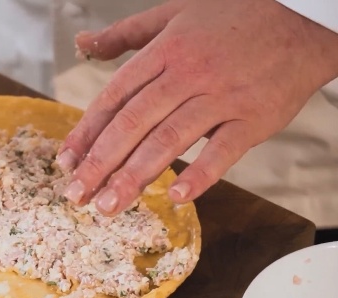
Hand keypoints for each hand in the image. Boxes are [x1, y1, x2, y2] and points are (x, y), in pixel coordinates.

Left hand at [57, 0, 337, 214]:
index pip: (114, 97)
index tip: (66, 162)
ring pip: (169, 141)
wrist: (303, 17)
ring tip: (109, 206)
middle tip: (77, 195)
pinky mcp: (254, 118)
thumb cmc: (232, 15)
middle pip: (133, 124)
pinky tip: (178, 197)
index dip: (87, 131)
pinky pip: (224, 151)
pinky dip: (202, 175)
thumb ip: (123, 34)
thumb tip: (81, 45)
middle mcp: (188, 74)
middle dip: (100, 164)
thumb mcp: (172, 13)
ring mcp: (222, 97)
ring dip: (135, 177)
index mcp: (164, 51)